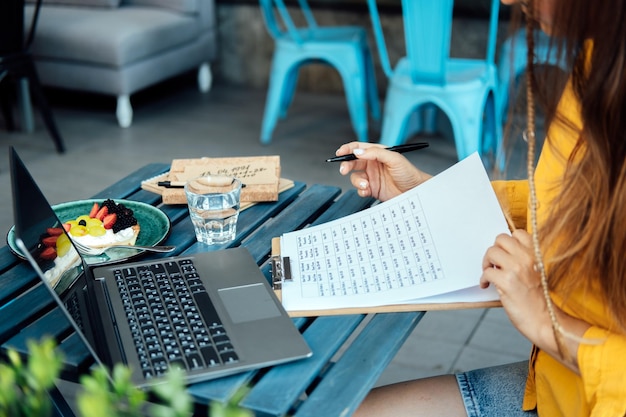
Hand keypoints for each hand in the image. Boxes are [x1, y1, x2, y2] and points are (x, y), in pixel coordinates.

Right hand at [335, 142, 430, 200]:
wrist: (415, 191)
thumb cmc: (408, 173)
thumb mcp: (394, 158)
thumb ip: (375, 153)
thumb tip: (358, 151)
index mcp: (377, 153)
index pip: (359, 148)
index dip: (348, 149)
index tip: (340, 152)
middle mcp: (372, 164)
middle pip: (353, 162)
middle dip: (346, 165)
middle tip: (344, 170)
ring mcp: (371, 177)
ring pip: (355, 177)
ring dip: (356, 181)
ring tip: (365, 184)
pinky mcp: (372, 189)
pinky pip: (360, 189)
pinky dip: (361, 190)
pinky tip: (368, 190)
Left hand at [479, 230, 588, 372]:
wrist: (546, 321)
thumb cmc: (542, 300)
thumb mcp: (539, 272)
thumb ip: (525, 260)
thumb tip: (504, 253)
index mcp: (538, 254)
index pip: (518, 233)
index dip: (508, 243)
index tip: (505, 254)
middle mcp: (528, 257)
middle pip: (501, 239)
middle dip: (494, 250)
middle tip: (494, 263)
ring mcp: (517, 268)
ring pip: (491, 252)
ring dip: (486, 263)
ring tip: (490, 274)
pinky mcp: (507, 281)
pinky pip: (486, 272)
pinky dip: (483, 279)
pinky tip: (487, 285)